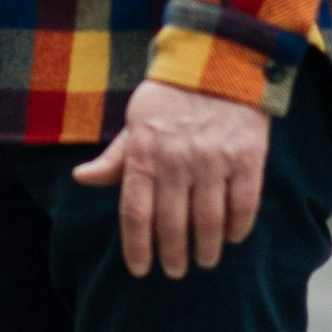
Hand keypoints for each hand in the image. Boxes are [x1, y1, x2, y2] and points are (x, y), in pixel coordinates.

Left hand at [73, 77, 267, 277]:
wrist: (218, 60)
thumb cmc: (170, 96)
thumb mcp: (135, 122)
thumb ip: (115, 157)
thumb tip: (82, 178)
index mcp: (146, 153)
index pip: (136, 213)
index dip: (137, 247)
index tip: (140, 269)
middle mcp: (178, 160)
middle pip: (173, 224)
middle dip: (172, 255)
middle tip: (174, 271)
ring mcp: (214, 160)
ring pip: (209, 221)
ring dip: (206, 248)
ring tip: (205, 260)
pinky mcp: (248, 157)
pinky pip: (243, 204)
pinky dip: (237, 227)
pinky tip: (232, 237)